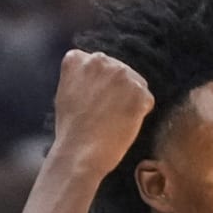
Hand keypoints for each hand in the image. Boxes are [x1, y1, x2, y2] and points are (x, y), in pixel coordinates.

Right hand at [53, 49, 153, 175]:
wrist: (79, 154)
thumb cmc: (70, 133)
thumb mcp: (65, 94)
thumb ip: (80, 79)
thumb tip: (96, 79)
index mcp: (76, 58)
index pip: (98, 66)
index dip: (99, 88)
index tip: (93, 104)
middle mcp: (99, 59)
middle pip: (119, 72)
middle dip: (117, 92)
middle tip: (105, 117)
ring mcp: (120, 74)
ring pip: (135, 85)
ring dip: (130, 102)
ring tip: (113, 122)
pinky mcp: (138, 92)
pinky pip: (147, 101)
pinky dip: (140, 115)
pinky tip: (123, 127)